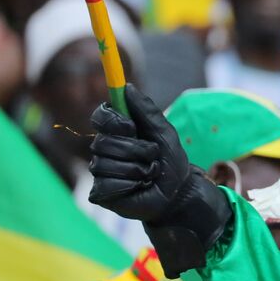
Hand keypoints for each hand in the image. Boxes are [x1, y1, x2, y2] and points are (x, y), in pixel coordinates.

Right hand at [89, 86, 196, 222]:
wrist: (179, 193)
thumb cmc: (171, 162)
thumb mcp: (165, 133)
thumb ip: (147, 110)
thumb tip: (128, 87)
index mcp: (117, 132)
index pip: (100, 116)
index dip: (114, 121)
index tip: (131, 127)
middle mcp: (104, 149)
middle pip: (103, 142)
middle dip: (136, 150)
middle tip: (152, 157)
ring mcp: (101, 171)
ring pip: (105, 164)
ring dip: (137, 169)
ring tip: (149, 174)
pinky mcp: (101, 193)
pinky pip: (107, 184)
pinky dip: (131, 185)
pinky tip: (139, 187)